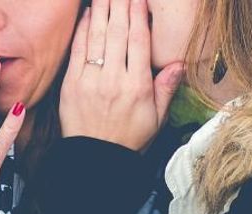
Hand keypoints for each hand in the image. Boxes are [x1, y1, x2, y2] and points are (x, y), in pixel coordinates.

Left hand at [60, 0, 183, 151]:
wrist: (96, 160)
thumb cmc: (128, 139)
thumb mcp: (156, 118)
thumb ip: (166, 89)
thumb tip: (179, 64)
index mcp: (137, 87)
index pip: (138, 41)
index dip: (138, 15)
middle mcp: (114, 80)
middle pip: (118, 32)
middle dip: (120, 4)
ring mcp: (91, 80)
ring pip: (98, 36)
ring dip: (102, 9)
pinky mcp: (71, 84)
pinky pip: (78, 50)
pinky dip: (83, 29)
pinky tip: (89, 13)